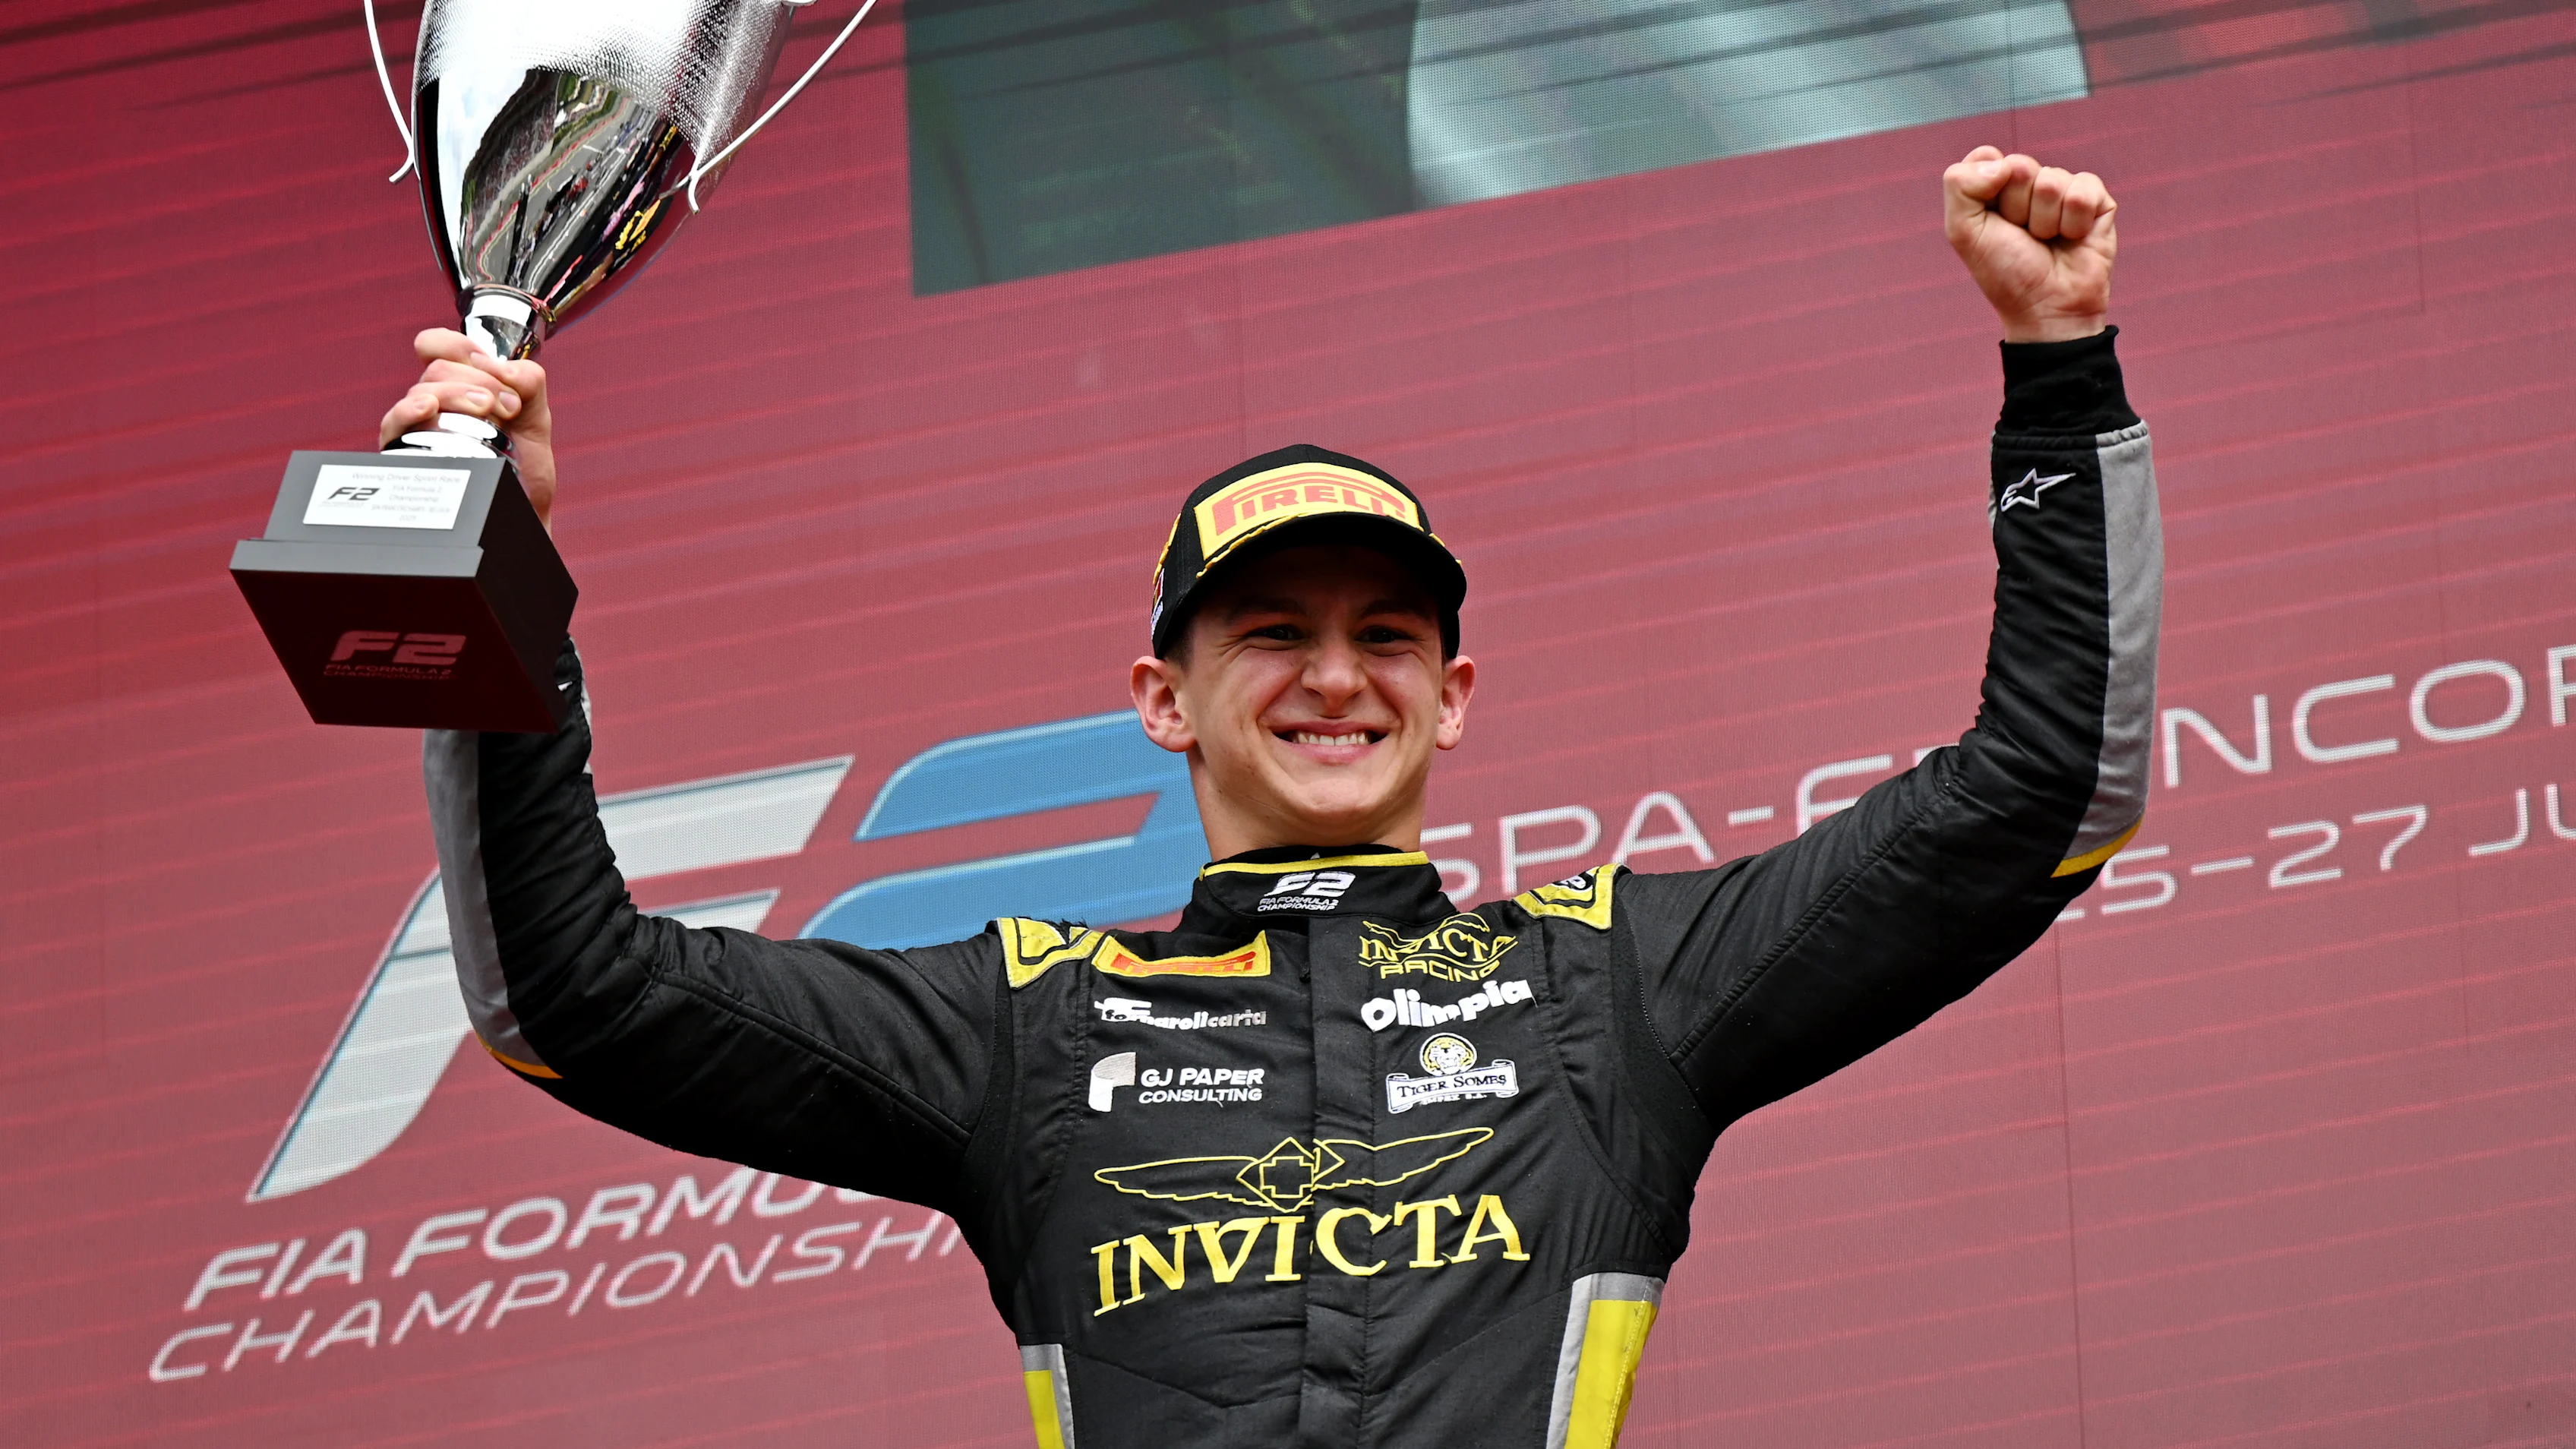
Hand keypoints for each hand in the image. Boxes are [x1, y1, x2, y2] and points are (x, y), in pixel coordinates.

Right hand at [377, 329, 558, 526]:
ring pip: (422, 392)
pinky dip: (409, 411)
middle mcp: (433, 401)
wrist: (523, 513)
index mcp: (459, 383)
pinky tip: (427, 409)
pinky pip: (394, 424)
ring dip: (459, 396)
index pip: (436, 345)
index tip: (492, 369)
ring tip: (491, 415)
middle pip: (438, 369)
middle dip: (480, 381)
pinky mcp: (406, 453)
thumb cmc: (523, 467)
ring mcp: (417, 427)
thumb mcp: (535, 418)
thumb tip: (505, 368)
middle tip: (510, 408)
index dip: (458, 346)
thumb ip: (529, 383)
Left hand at [1943, 146, 2115, 342]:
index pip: (1987, 157)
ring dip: (2045, 221)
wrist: (2046, 308)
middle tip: (2022, 236)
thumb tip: (2001, 161)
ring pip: (2052, 180)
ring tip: (2047, 241)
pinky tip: (2073, 238)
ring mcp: (2064, 190)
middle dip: (2016, 208)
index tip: (1991, 221)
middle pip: (2020, 166)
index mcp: (1995, 187)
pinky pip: (2083, 189)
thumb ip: (1960, 185)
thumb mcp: (1963, 232)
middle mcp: (2029, 184)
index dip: (1986, 188)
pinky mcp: (2097, 200)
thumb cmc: (2005, 272)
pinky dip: (2074, 221)